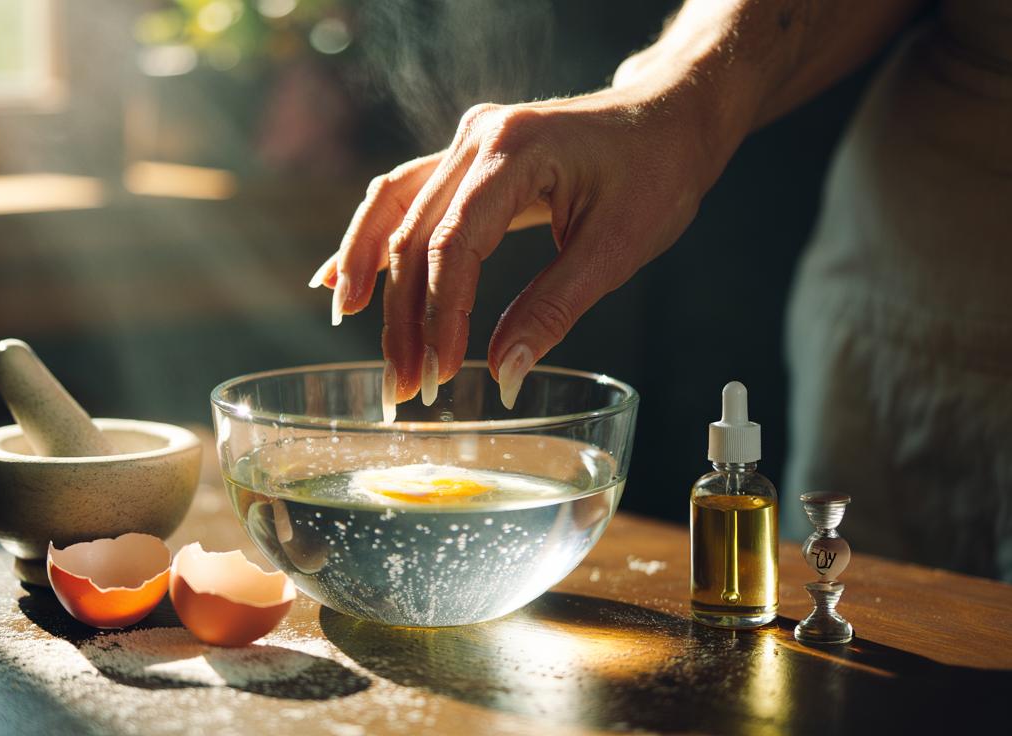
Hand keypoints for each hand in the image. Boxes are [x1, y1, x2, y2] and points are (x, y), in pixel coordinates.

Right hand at [310, 47, 738, 411]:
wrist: (670, 117)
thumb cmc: (656, 173)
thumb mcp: (618, 247)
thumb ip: (555, 309)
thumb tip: (504, 374)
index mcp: (514, 150)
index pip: (454, 244)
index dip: (440, 315)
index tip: (441, 374)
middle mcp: (477, 137)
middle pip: (412, 234)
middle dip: (401, 315)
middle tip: (403, 385)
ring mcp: (465, 142)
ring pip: (393, 210)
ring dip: (369, 274)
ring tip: (350, 329)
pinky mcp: (465, 158)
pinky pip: (405, 198)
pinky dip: (372, 240)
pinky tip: (341, 278)